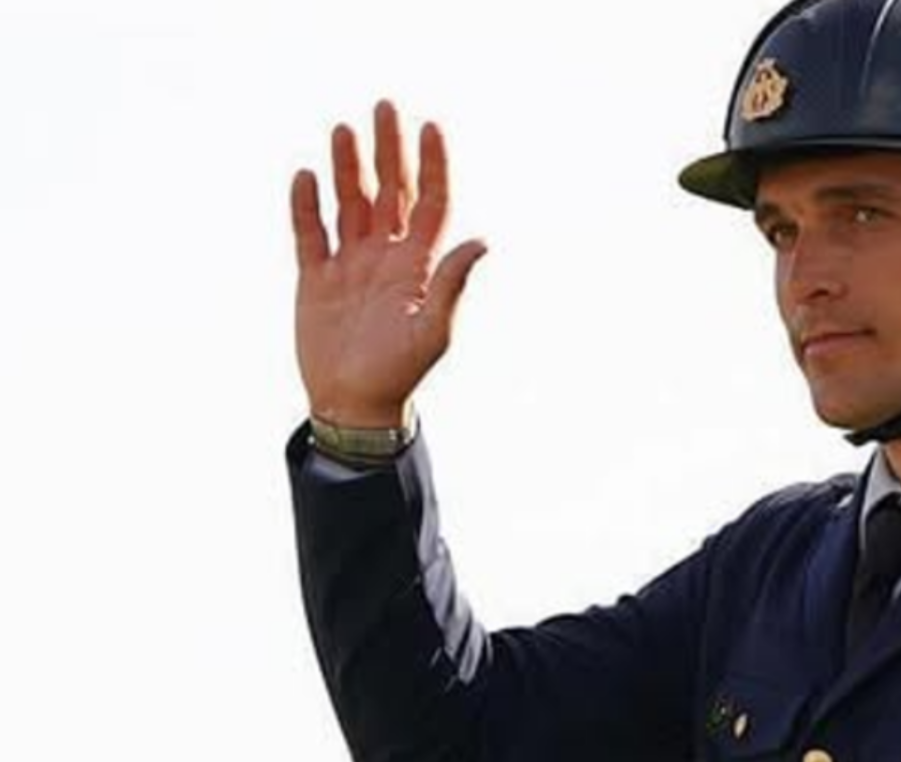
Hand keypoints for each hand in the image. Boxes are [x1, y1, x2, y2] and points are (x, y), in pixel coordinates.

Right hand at [290, 99, 487, 426]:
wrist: (354, 404)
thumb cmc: (400, 372)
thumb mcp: (433, 330)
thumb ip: (452, 283)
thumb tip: (482, 241)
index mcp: (419, 265)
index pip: (431, 203)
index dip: (432, 166)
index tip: (430, 127)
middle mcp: (387, 257)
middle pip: (390, 192)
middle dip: (388, 150)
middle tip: (385, 106)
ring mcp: (350, 264)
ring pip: (350, 203)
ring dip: (347, 167)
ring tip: (344, 129)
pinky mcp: (315, 278)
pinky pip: (309, 232)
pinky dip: (306, 205)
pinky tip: (307, 176)